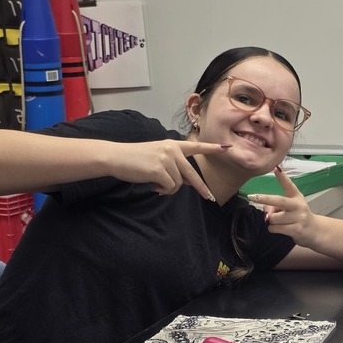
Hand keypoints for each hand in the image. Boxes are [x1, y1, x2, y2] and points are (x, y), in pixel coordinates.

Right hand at [106, 140, 230, 199]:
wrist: (116, 157)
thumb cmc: (136, 159)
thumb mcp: (159, 158)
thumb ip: (175, 167)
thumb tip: (189, 182)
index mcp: (173, 145)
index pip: (196, 146)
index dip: (212, 148)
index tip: (226, 148)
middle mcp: (172, 149)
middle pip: (192, 173)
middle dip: (201, 188)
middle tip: (210, 198)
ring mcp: (166, 159)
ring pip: (179, 183)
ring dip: (169, 189)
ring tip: (156, 184)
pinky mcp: (159, 169)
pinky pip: (170, 187)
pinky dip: (163, 191)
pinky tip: (153, 186)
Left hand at [248, 165, 317, 243]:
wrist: (314, 230)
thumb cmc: (298, 215)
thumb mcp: (290, 207)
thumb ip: (277, 206)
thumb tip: (266, 212)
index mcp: (296, 197)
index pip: (289, 185)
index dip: (282, 177)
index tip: (276, 169)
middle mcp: (298, 206)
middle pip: (279, 201)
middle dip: (264, 199)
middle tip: (252, 197)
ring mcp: (298, 218)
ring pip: (273, 218)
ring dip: (272, 221)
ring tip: (281, 222)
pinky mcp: (296, 229)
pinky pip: (274, 228)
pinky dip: (273, 229)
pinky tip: (282, 228)